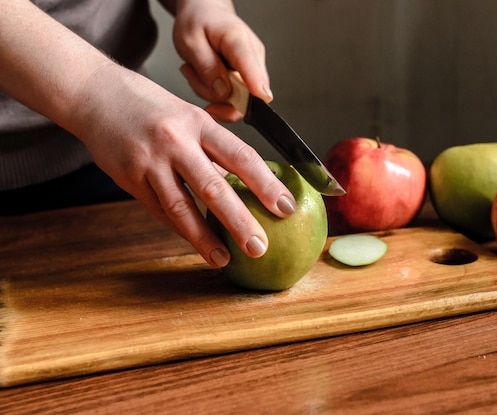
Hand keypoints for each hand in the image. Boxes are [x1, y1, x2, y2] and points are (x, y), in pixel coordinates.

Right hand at [72, 63, 295, 267]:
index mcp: (199, 124)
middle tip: (259, 247)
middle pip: (214, 187)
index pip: (241, 156)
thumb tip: (245, 180)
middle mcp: (176, 142)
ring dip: (204, 238)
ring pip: (181, 207)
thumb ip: (215, 146)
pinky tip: (196, 242)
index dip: (267, 184)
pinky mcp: (129, 179)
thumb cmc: (151, 106)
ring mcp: (149, 161)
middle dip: (239, 221)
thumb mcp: (189, 115)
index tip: (286, 208)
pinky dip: (180, 228)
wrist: (95, 94)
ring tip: (224, 259)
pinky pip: (159, 210)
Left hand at [171, 0, 272, 121]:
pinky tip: (207, 75)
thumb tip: (223, 92)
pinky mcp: (249, 77)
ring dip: (211, 92)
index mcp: (239, 41)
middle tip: (195, 75)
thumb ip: (207, 68)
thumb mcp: (190, 42)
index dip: (255, 90)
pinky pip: (233, 97)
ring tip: (198, 70)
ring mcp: (253, 68)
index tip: (255, 101)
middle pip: (246, 95)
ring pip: (237, 99)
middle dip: (216, 95)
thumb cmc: (198, 21)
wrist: (205, 12)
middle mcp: (253, 56)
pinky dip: (215, 92)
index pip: (253, 71)